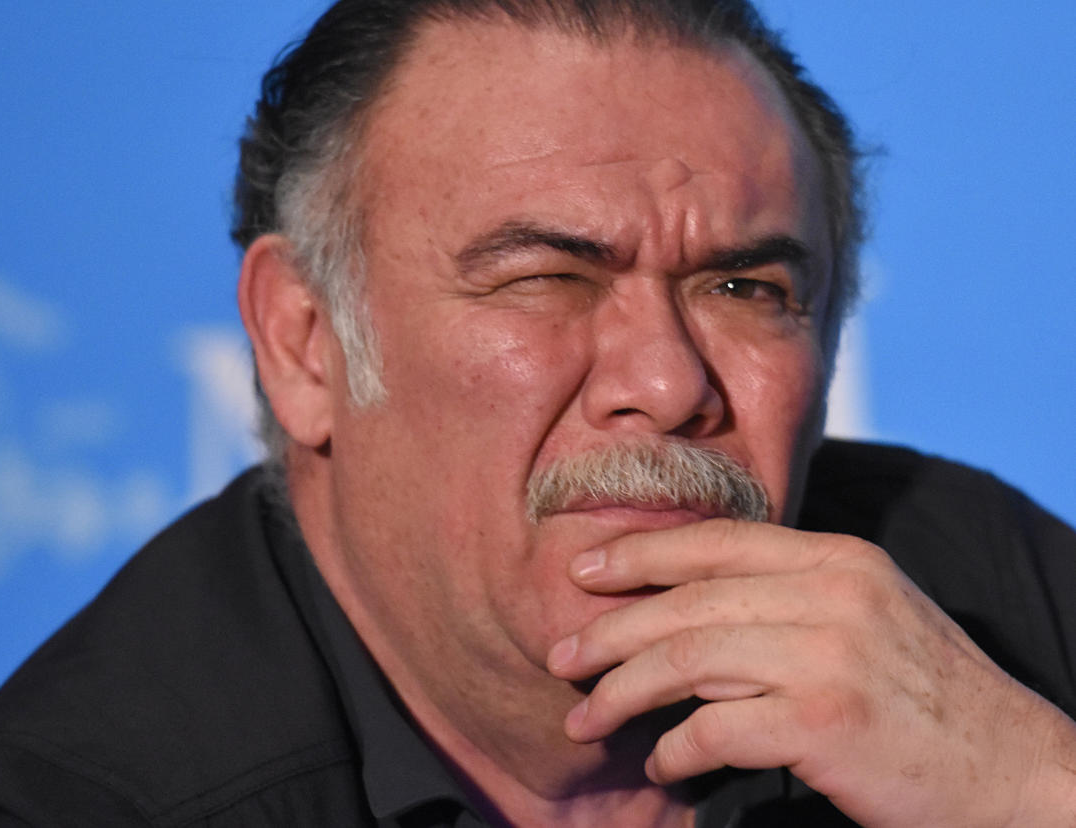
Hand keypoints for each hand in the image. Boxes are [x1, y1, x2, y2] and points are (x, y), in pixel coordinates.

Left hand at [546, 519, 1075, 826]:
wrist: (1018, 771)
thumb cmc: (930, 698)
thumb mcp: (870, 616)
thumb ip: (791, 596)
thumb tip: (689, 607)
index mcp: (838, 560)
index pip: (717, 541)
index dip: (641, 553)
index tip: (584, 571)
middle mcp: (832, 594)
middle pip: (689, 602)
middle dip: (612, 630)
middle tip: (562, 656)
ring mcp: (829, 657)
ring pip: (689, 660)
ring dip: (623, 692)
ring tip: (584, 718)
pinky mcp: (825, 723)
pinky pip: (718, 729)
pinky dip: (677, 748)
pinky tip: (662, 762)